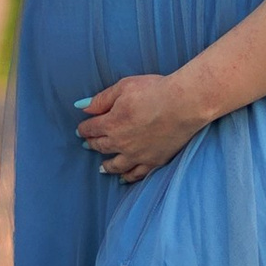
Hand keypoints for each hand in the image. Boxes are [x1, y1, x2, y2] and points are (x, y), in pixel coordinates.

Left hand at [76, 69, 211, 183]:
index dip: (84, 129)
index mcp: (111, 124)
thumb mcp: (123, 87)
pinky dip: (128, 177)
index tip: (81, 130)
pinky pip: (137, 174)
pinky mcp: (154, 161)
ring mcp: (138, 155)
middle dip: (92, 144)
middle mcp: (121, 143)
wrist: (183, 104)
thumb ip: (101, 99)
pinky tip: (124, 178)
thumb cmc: (154, 90)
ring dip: (107, 166)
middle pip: (101, 147)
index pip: (91, 129)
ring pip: (116, 165)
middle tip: (88, 145)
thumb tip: (81, 107)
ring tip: (102, 168)